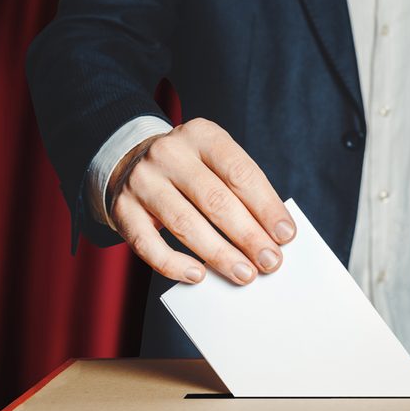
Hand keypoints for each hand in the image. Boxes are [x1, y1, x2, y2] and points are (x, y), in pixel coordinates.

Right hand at [108, 118, 295, 284]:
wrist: (129, 160)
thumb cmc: (189, 168)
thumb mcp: (216, 161)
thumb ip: (242, 189)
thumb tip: (273, 234)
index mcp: (202, 135)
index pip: (240, 173)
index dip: (266, 206)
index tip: (286, 235)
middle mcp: (170, 154)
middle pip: (215, 200)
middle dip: (248, 235)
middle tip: (270, 261)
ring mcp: (142, 181)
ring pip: (185, 223)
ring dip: (219, 254)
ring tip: (245, 273)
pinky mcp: (122, 209)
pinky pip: (149, 244)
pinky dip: (174, 264)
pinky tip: (198, 275)